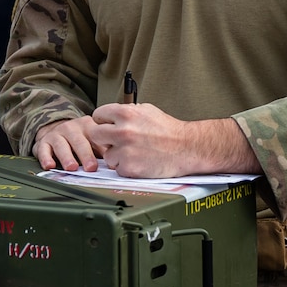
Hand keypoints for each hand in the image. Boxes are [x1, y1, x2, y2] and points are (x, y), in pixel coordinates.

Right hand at [32, 116, 107, 171]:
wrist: (54, 129)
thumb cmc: (79, 139)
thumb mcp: (92, 140)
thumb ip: (102, 150)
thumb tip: (117, 165)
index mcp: (88, 126)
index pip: (97, 137)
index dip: (103, 150)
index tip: (109, 162)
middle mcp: (71, 127)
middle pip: (79, 141)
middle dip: (86, 155)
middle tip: (91, 167)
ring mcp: (56, 133)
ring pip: (61, 145)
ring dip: (67, 157)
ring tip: (71, 168)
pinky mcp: (43, 141)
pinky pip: (43, 150)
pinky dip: (46, 158)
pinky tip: (50, 166)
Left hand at [36, 105, 257, 177]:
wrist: (195, 150)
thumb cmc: (172, 131)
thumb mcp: (148, 113)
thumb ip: (127, 113)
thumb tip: (106, 116)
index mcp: (125, 113)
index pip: (95, 117)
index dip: (99, 126)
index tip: (106, 131)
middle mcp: (121, 130)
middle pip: (91, 136)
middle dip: (97, 143)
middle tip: (109, 148)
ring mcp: (125, 152)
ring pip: (102, 157)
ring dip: (109, 159)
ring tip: (131, 158)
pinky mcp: (130, 171)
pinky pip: (116, 173)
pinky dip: (123, 173)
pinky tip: (140, 168)